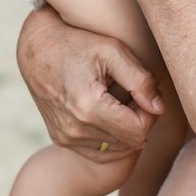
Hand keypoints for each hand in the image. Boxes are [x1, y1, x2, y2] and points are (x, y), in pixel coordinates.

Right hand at [16, 5, 161, 162]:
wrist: (36, 49)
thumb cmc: (77, 43)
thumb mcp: (112, 51)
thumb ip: (140, 80)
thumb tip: (159, 108)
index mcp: (88, 107)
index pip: (139, 130)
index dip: (150, 113)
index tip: (145, 92)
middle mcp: (75, 129)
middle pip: (129, 142)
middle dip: (139, 120)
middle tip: (133, 94)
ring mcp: (65, 137)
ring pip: (116, 149)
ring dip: (124, 129)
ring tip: (118, 101)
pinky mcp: (61, 139)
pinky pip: (99, 152)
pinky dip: (111, 138)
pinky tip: (109, 114)